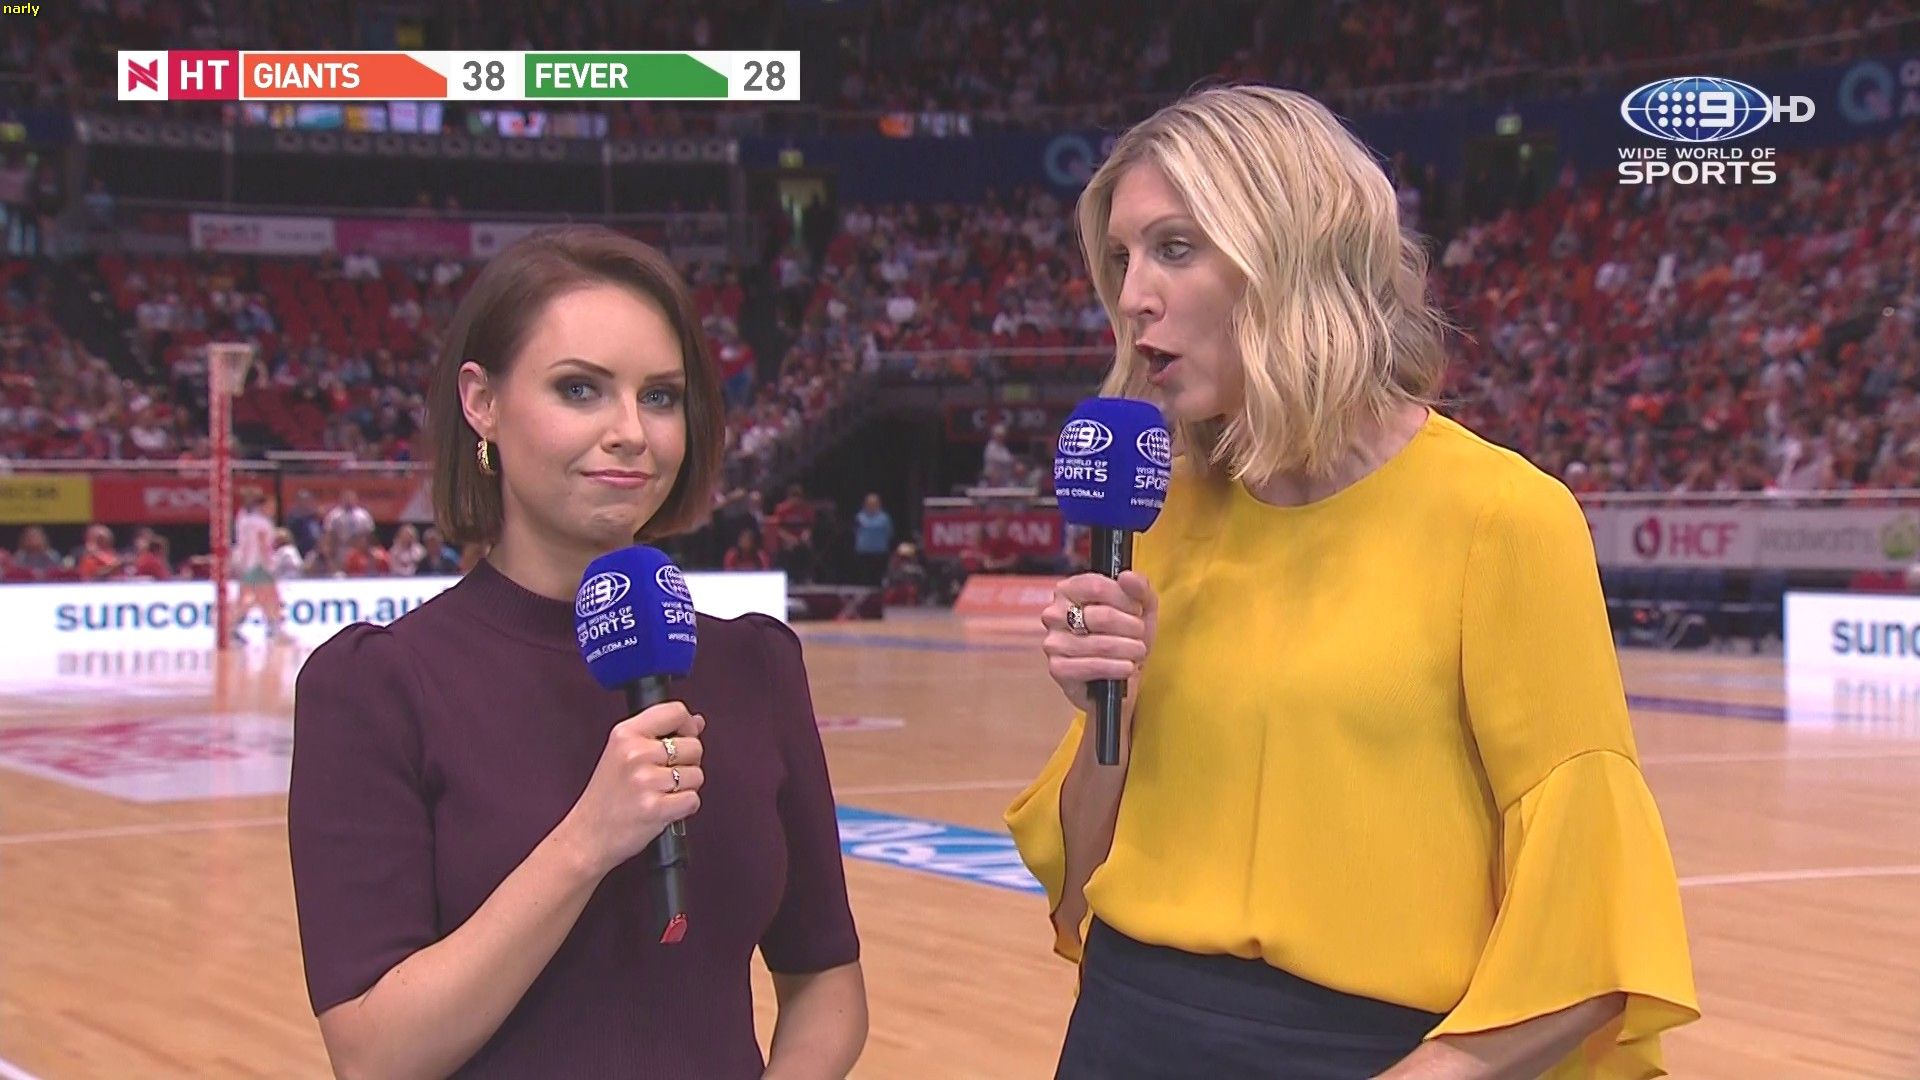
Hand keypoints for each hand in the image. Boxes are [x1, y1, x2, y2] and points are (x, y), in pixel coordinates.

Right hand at [561, 701, 704, 878]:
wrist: (587, 836)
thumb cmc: (606, 797)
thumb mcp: (623, 753)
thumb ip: (661, 734)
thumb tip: (697, 721)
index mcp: (625, 734)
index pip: (676, 712)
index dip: (687, 727)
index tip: (681, 741)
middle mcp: (635, 753)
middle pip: (694, 746)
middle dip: (687, 763)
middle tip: (663, 777)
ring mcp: (645, 781)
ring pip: (697, 775)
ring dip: (686, 788)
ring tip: (660, 794)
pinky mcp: (655, 808)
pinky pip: (693, 800)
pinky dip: (684, 808)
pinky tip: (664, 809)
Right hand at [1039, 570, 1157, 718]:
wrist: (1122, 676)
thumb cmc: (1127, 636)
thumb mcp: (1141, 608)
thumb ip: (1139, 588)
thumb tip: (1126, 576)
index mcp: (1068, 590)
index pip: (1097, 586)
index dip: (1125, 599)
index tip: (1138, 610)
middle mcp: (1054, 613)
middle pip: (1101, 616)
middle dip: (1131, 627)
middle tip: (1140, 635)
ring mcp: (1053, 642)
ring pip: (1100, 643)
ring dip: (1128, 649)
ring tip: (1138, 652)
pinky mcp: (1058, 669)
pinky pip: (1091, 666)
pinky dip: (1115, 668)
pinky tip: (1127, 667)